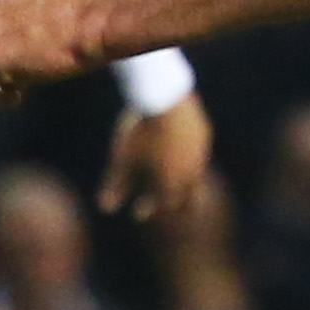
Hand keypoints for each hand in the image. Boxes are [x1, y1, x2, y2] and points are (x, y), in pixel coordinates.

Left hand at [98, 90, 212, 216]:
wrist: (166, 96)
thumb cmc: (141, 130)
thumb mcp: (123, 158)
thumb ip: (115, 184)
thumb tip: (104, 209)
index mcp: (173, 182)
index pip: (165, 206)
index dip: (149, 209)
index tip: (137, 213)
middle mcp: (193, 172)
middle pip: (188, 197)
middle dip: (174, 202)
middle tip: (160, 202)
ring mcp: (201, 152)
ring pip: (196, 174)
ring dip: (182, 179)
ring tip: (168, 175)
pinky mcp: (205, 132)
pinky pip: (199, 152)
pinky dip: (188, 157)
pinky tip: (177, 149)